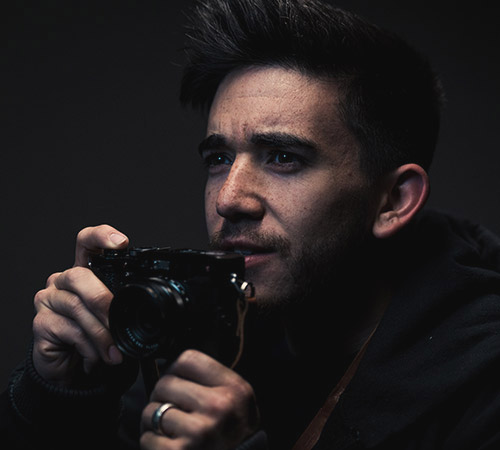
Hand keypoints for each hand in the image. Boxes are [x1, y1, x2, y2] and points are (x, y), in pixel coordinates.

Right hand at [32, 225, 128, 384]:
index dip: (101, 236)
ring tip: (115, 352)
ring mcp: (48, 300)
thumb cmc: (94, 336)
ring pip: (77, 307)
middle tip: (118, 320)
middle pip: (80, 276)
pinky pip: (69, 331)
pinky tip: (95, 357)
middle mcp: (63, 280)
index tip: (121, 243)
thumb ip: (123, 302)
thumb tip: (150, 302)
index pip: (87, 242)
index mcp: (84, 271)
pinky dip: (88, 346)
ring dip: (101, 333)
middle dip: (104, 300)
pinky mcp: (40, 323)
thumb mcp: (112, 315)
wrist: (70, 367)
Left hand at [140, 350, 259, 448]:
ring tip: (171, 430)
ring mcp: (198, 431)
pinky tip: (170, 446)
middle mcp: (218, 406)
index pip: (188, 359)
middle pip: (166, 382)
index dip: (176, 370)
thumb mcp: (237, 402)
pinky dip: (152, 442)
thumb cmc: (232, 436)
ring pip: (151, 410)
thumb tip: (172, 365)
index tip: (178, 383)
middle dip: (163, 397)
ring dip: (154, 421)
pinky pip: (147, 436)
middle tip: (174, 410)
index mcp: (233, 388)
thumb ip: (212, 381)